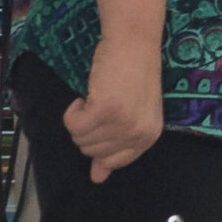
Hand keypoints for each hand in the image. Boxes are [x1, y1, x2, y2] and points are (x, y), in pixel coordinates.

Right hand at [64, 38, 163, 181]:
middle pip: (92, 151)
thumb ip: (115, 148)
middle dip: (89, 129)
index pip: (114, 162)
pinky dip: (72, 111)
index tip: (104, 123)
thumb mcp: (132, 114)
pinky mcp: (104, 110)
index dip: (101, 145)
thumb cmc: (133, 75)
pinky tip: (86, 96)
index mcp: (149, 136)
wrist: (134, 43)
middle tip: (102, 104)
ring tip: (97, 97)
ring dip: (80, 118)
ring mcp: (122, 122)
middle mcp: (138, 133)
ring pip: (80, 139)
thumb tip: (97, 178)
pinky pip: (73, 125)